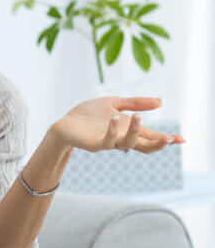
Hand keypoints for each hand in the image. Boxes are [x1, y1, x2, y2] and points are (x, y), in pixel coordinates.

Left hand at [52, 96, 184, 153]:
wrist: (65, 122)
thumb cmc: (88, 115)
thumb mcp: (114, 103)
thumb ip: (135, 103)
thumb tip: (160, 102)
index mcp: (128, 129)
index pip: (151, 136)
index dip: (166, 139)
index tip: (182, 139)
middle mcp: (121, 138)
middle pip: (145, 146)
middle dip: (158, 143)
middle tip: (169, 139)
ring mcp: (109, 142)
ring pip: (128, 143)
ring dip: (136, 132)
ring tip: (139, 117)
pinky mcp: (95, 144)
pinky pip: (107, 141)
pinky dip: (113, 131)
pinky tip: (115, 119)